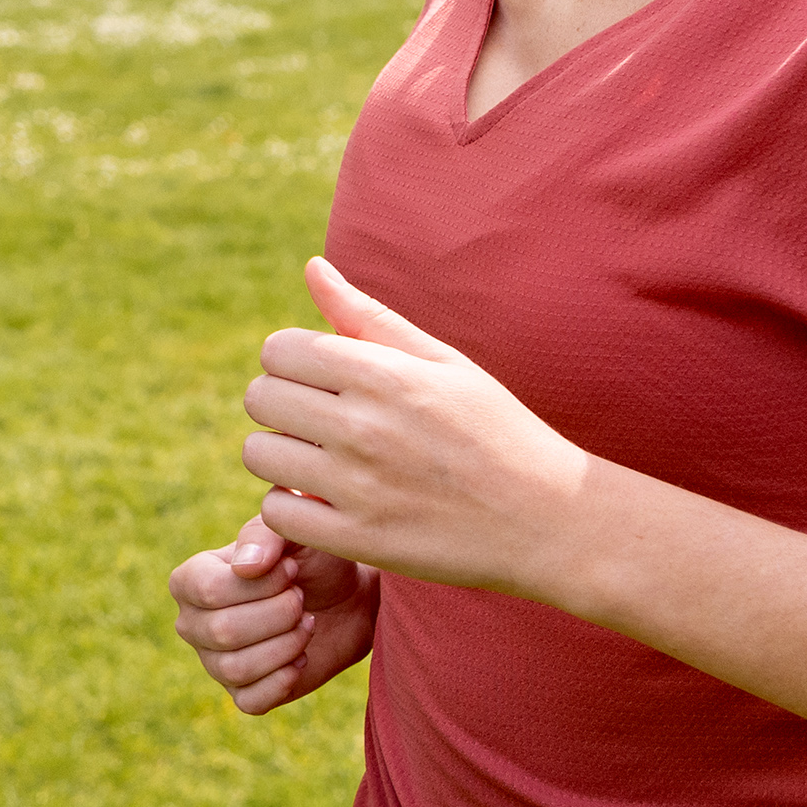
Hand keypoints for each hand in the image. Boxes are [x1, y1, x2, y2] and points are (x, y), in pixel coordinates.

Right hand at [169, 513, 378, 712]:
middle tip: (302, 598)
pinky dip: (283, 680)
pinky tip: (301, 658)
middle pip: (223, 631)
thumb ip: (264, 536)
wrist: (346, 599)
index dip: (260, 584)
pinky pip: (250, 700)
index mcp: (190, 580)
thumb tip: (245, 567)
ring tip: (306, 624)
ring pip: (236, 668)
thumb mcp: (291, 532)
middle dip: (278, 614)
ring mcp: (214, 661)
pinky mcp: (243, 693)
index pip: (208, 590)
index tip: (292, 570)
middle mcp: (193, 623)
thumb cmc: (312, 559)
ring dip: (286, 645)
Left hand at [238, 256, 599, 605]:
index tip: (316, 379)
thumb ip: (368, 317)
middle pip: (260, 398)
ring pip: (258, 456)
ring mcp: (358, 486)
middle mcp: (364, 426)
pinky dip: (290, 507)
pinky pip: (277, 514)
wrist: (548, 519)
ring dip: (280, 456)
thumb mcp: (444, 362)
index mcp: (385, 374)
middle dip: (280, 404)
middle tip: (315, 420)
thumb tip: (312, 267)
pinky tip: (324, 500)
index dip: (290, 361)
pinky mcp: (358, 539)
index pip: (279, 350)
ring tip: (319, 460)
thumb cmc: (496, 430)